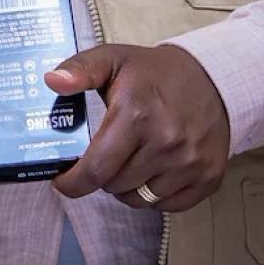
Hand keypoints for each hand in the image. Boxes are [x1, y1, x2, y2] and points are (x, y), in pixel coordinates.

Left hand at [46, 44, 229, 211]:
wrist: (212, 77)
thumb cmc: (153, 72)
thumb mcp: (112, 59)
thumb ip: (79, 69)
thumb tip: (51, 81)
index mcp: (136, 115)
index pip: (97, 168)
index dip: (73, 182)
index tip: (63, 182)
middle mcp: (166, 143)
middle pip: (115, 186)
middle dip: (100, 177)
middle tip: (101, 158)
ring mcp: (190, 163)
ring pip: (140, 199)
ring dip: (126, 188)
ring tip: (125, 163)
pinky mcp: (208, 177)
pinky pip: (168, 205)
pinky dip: (154, 196)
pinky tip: (150, 172)